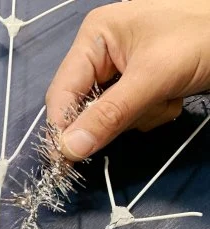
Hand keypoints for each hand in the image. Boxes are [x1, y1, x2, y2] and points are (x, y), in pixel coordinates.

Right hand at [46, 0, 209, 160]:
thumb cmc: (201, 39)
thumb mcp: (153, 78)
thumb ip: (109, 116)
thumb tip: (69, 150)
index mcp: (94, 38)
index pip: (62, 92)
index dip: (62, 127)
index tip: (65, 160)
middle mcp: (101, 53)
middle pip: (83, 105)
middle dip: (113, 117)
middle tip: (138, 116)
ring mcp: (120, 68)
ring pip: (107, 114)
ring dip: (137, 117)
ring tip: (166, 98)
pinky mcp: (139, 83)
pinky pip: (128, 113)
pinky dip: (150, 113)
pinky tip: (171, 97)